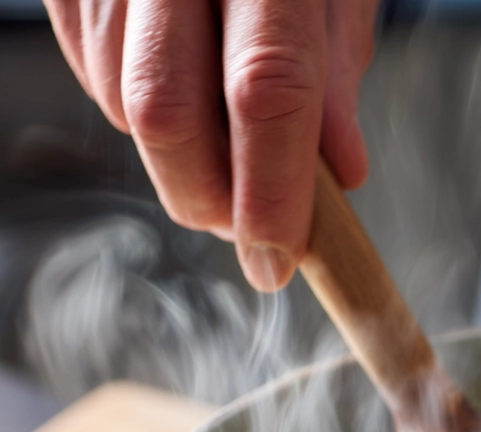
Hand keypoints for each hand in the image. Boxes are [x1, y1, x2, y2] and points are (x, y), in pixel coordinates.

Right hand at [44, 0, 377, 289]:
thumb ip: (333, 76)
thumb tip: (340, 176)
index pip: (266, 94)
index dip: (273, 194)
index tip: (280, 260)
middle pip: (167, 113)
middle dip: (209, 200)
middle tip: (249, 230)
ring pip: (123, 102)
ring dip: (178, 160)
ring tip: (225, 145)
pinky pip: (92, 74)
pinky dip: (138, 112)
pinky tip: (180, 91)